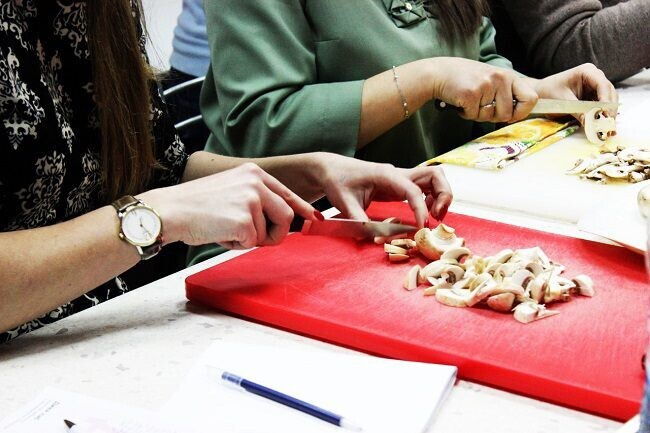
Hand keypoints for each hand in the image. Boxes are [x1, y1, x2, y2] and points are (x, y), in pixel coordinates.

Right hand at [140, 163, 316, 248]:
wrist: (169, 210)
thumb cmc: (197, 205)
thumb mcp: (231, 190)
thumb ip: (257, 199)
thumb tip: (285, 218)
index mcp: (254, 173)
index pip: (288, 194)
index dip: (303, 210)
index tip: (315, 220)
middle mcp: (256, 182)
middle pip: (287, 217)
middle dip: (274, 234)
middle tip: (251, 236)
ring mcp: (251, 200)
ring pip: (269, 234)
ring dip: (250, 240)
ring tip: (225, 228)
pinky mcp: (243, 220)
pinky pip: (252, 243)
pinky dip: (236, 244)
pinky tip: (219, 233)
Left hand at [312, 153, 452, 227]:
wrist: (332, 169)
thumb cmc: (337, 181)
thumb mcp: (343, 202)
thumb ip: (358, 219)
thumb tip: (371, 237)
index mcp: (386, 175)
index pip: (413, 189)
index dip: (421, 209)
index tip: (423, 227)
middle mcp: (398, 174)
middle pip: (435, 175)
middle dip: (443, 196)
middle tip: (436, 218)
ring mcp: (401, 178)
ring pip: (434, 180)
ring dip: (441, 197)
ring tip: (433, 217)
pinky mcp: (400, 185)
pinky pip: (425, 188)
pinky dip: (431, 200)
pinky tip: (422, 214)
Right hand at [430, 57, 537, 122]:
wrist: (439, 73)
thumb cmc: (465, 78)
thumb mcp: (491, 79)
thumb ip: (505, 93)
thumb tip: (515, 115)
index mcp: (508, 76)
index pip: (531, 98)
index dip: (522, 112)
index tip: (510, 115)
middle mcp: (500, 79)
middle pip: (506, 114)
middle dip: (492, 117)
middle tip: (480, 107)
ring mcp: (486, 86)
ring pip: (488, 117)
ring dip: (477, 114)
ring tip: (469, 101)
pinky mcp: (471, 94)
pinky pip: (473, 116)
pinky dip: (465, 113)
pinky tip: (460, 101)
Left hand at [530, 63, 617, 119]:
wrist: (540, 93)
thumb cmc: (549, 92)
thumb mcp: (563, 101)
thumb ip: (577, 111)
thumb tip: (591, 123)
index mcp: (587, 71)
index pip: (603, 85)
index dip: (607, 101)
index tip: (607, 116)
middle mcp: (595, 77)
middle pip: (609, 93)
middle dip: (610, 110)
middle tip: (609, 127)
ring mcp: (596, 86)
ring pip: (608, 101)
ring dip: (609, 115)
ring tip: (608, 130)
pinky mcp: (594, 96)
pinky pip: (602, 106)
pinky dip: (603, 116)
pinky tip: (603, 127)